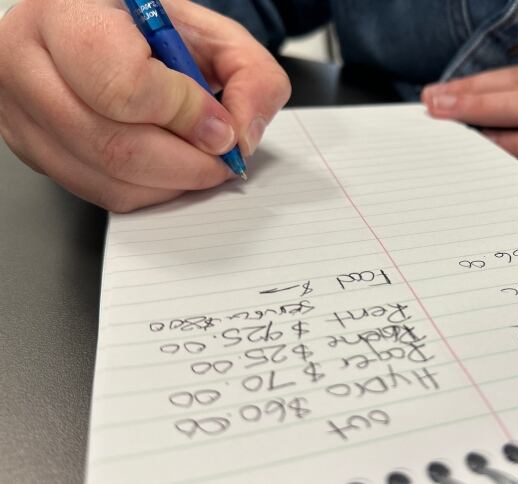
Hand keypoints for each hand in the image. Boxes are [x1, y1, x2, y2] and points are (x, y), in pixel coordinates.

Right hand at [0, 0, 289, 211]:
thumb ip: (251, 75)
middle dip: (187, 162)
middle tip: (222, 155)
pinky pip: (100, 193)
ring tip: (200, 158)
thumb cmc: (152, 30)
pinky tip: (169, 166)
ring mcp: (21, 111)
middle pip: (114, 145)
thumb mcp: (213, 34)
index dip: (184, 115)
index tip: (220, 125)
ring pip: (108, 178)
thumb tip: (242, 135)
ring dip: (173, 181)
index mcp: (67, 11)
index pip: (123, 84)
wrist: (109, 33)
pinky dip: (150, 191)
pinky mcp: (32, 150)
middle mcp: (26, 60)